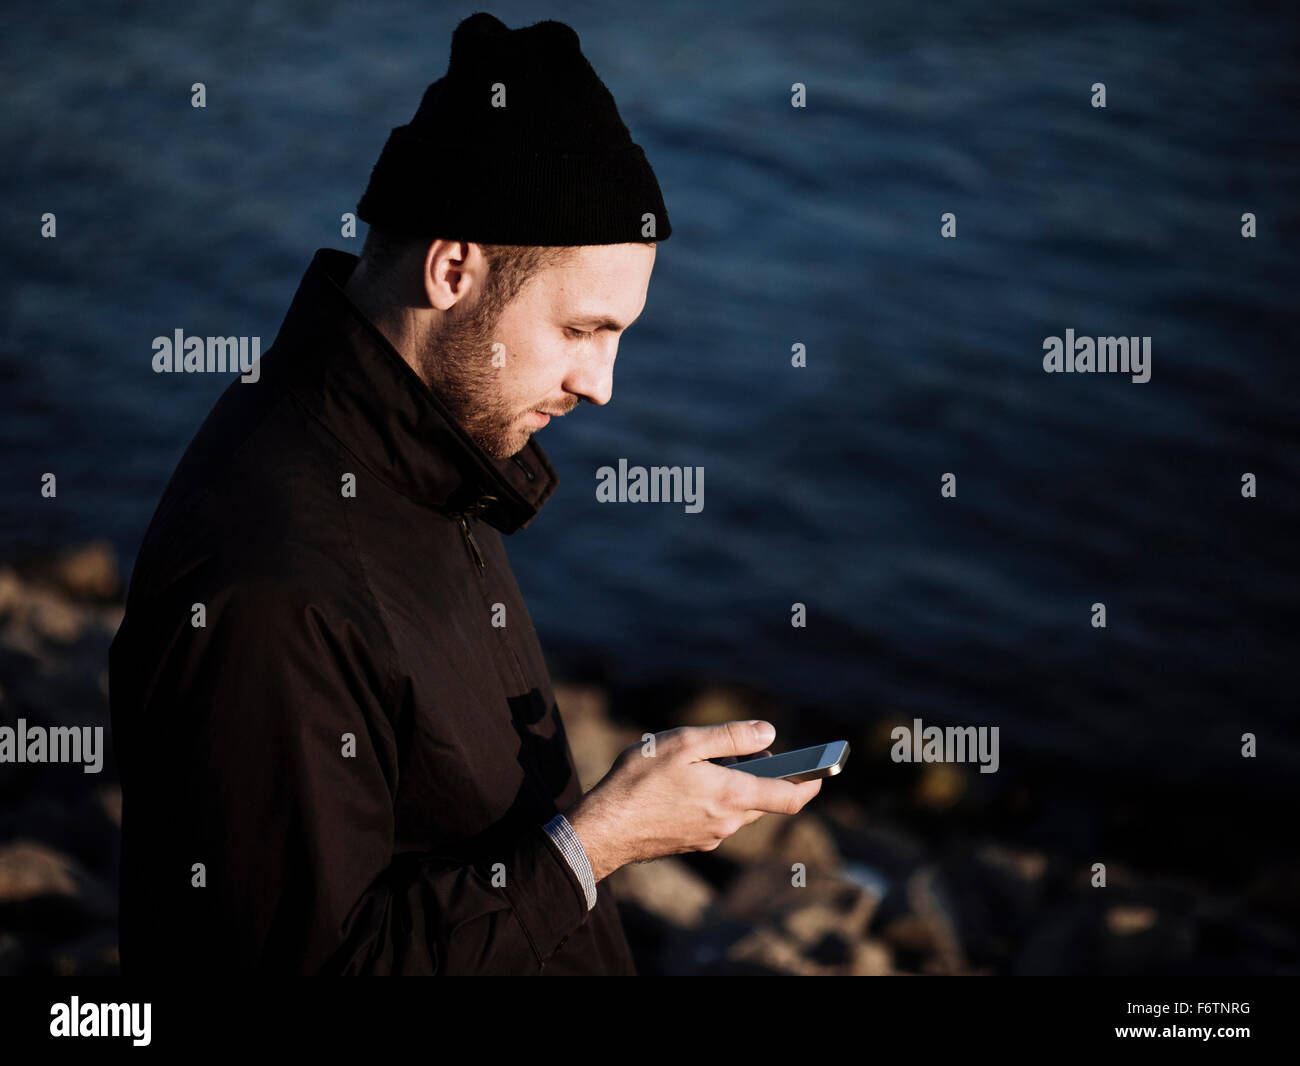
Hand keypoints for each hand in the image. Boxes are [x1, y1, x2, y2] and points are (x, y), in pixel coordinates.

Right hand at [566, 721, 821, 880]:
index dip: (812, 783)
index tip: (825, 769)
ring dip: (738, 784)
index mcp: (732, 796)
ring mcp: (709, 836)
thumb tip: (769, 732)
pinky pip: (718, 817)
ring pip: (740, 807)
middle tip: (749, 747)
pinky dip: (718, 797)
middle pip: (765, 799)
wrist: (603, 829)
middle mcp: (728, 822)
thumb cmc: (640, 781)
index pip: (790, 797)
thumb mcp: (684, 744)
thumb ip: (730, 738)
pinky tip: (688, 782)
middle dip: (767, 773)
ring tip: (709, 760)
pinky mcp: (691, 842)